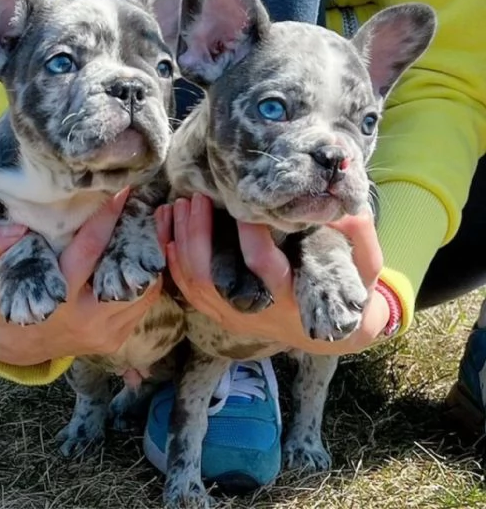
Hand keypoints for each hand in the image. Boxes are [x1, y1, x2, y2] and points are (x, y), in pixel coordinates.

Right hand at [0, 189, 172, 364]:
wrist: (14, 347)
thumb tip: (16, 228)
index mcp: (56, 301)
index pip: (88, 251)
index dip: (106, 220)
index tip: (121, 193)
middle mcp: (86, 319)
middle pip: (125, 271)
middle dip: (141, 237)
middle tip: (153, 207)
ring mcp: (104, 332)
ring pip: (143, 291)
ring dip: (151, 258)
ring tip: (158, 226)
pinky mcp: (115, 338)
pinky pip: (142, 306)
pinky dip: (149, 279)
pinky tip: (149, 255)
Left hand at [167, 194, 388, 355]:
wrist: (333, 335)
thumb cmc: (349, 295)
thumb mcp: (366, 269)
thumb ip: (361, 237)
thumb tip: (346, 206)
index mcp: (291, 299)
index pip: (263, 265)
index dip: (250, 233)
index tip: (243, 201)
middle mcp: (257, 311)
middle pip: (211, 277)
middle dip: (198, 235)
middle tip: (195, 198)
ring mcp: (235, 316)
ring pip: (193, 284)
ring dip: (179, 244)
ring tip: (176, 206)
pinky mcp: (223, 315)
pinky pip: (188, 291)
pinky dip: (174, 262)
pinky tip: (167, 233)